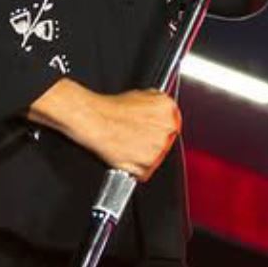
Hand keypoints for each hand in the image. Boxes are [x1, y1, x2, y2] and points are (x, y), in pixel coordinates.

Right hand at [32, 81, 182, 179]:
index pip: (173, 123)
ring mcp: (159, 147)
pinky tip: (126, 156)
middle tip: (137, 138)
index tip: (151, 130)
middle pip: (166, 141)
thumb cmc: (111, 109)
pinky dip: (136, 169)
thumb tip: (160, 112)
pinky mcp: (148, 164)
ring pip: (157, 158)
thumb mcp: (140, 95)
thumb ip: (156, 104)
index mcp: (168, 109)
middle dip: (152, 142)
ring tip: (129, 146)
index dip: (159, 128)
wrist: (94, 120)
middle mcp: (167, 128)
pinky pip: (146, 172)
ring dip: (145, 156)